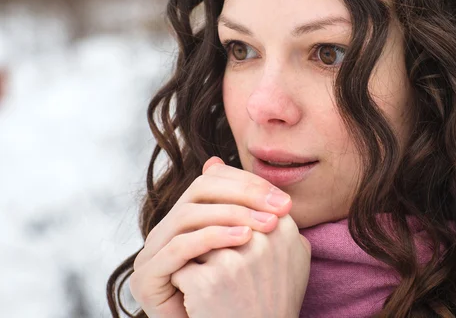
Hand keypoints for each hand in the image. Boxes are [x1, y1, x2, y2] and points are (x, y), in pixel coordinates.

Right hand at [129, 156, 300, 317]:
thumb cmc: (239, 300)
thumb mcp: (254, 253)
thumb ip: (259, 222)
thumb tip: (282, 195)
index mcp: (187, 219)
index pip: (213, 180)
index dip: (249, 183)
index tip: (285, 201)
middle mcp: (165, 230)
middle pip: (199, 189)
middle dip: (244, 194)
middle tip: (281, 208)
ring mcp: (151, 252)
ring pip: (188, 215)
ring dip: (232, 214)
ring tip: (268, 225)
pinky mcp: (145, 277)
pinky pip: (179, 247)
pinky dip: (212, 238)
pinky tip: (244, 239)